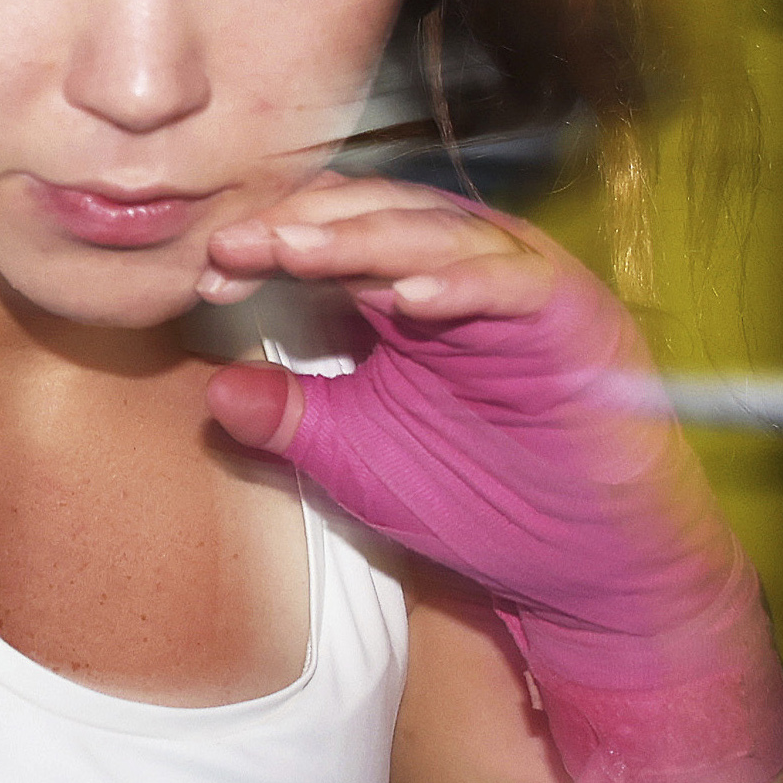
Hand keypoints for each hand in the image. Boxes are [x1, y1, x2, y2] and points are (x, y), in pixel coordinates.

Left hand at [186, 172, 782, 782]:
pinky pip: (516, 283)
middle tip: (238, 244)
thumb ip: (288, 418)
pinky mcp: (575, 318)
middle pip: (378, 216)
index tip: (207, 271)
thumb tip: (213, 390)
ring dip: (366, 239)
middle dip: (303, 227)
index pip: (331, 237)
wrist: (572, 567)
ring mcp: (522, 288)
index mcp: (410, 290)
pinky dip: (462, 283)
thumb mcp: (355, 456)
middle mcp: (465, 271)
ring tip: (298, 249)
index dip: (269, 246)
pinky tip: (406, 299)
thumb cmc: (472, 499)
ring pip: (440, 233)